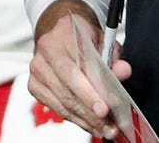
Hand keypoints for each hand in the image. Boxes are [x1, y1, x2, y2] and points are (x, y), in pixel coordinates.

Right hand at [27, 0, 132, 139]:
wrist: (60, 32)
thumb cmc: (82, 36)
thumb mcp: (103, 39)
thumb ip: (113, 56)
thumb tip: (123, 71)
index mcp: (61, 36)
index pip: (73, 70)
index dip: (88, 93)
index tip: (105, 108)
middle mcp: (45, 54)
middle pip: (66, 90)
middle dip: (89, 112)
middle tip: (108, 124)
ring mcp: (38, 71)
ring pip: (62, 103)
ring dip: (85, 119)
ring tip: (104, 128)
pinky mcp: (35, 86)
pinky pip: (57, 108)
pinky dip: (75, 119)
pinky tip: (90, 124)